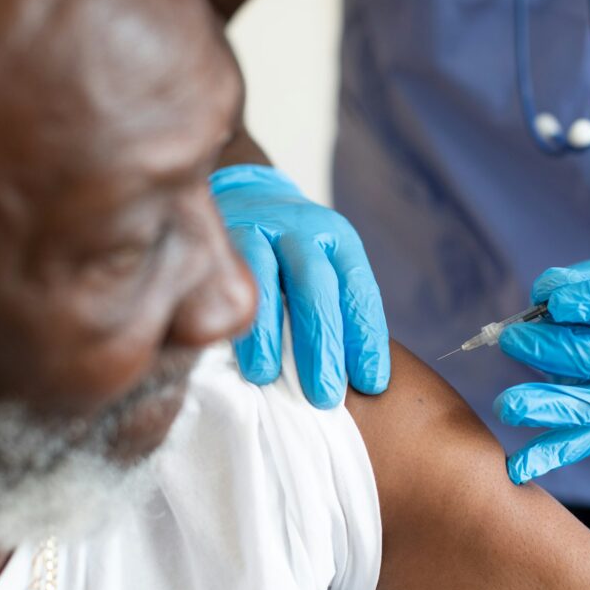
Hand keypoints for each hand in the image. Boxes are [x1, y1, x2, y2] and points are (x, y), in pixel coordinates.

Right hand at [210, 165, 389, 407]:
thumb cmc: (290, 253)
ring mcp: (257, 230)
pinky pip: (223, 280)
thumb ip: (335, 313)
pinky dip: (227, 316)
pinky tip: (224, 346)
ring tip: (267, 376)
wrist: (243, 194)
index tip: (371, 384)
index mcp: (338, 241)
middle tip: (324, 396)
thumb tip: (349, 384)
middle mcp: (302, 230)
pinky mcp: (218, 236)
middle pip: (316, 289)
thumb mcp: (322, 267)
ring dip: (267, 334)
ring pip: (265, 284)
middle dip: (321, 345)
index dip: (366, 339)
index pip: (359, 292)